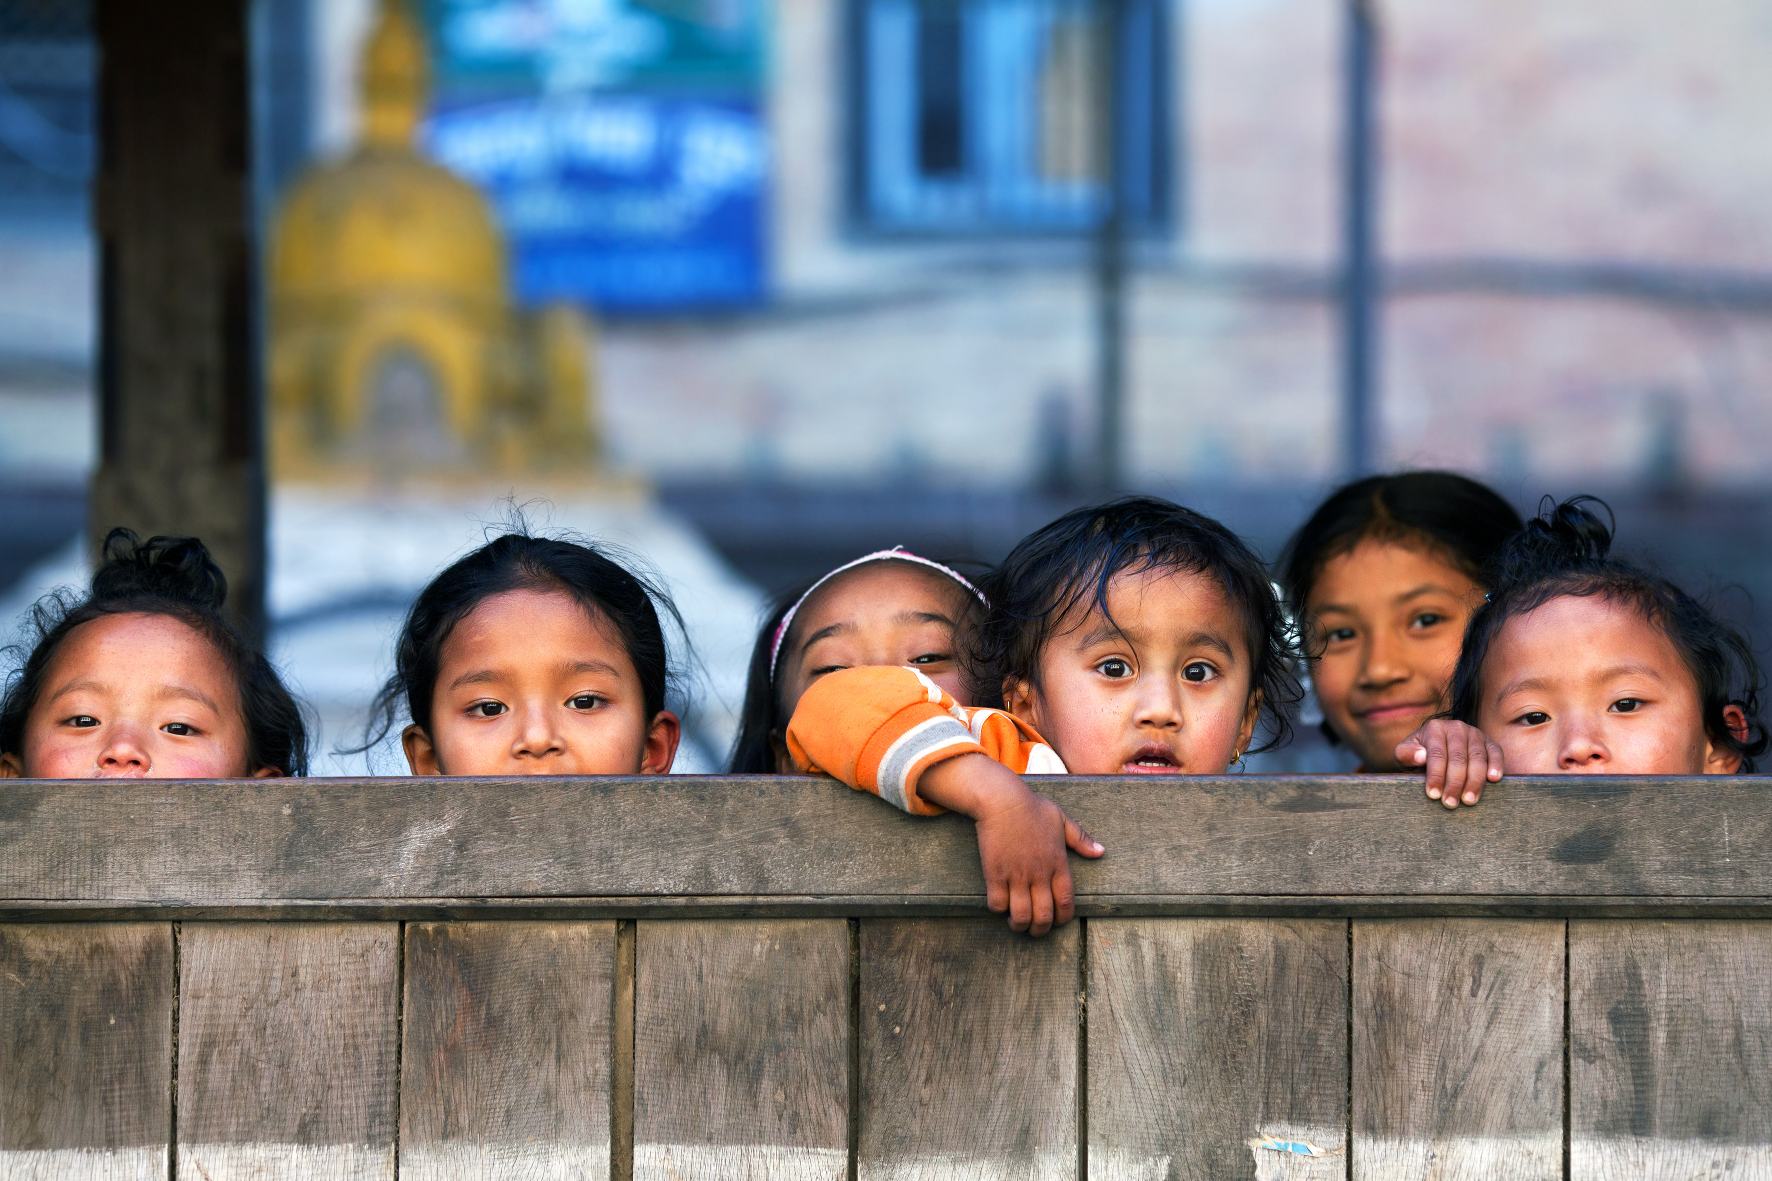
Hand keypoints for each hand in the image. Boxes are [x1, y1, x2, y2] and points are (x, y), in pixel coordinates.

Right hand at [920, 753, 1103, 935]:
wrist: (1001, 800)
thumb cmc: (1032, 807)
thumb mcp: (1061, 820)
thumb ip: (1081, 838)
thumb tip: (1101, 852)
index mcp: (1058, 863)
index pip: (1066, 901)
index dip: (1063, 918)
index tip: (1058, 921)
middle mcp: (1039, 873)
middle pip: (1043, 915)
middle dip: (1040, 930)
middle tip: (1035, 930)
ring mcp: (1016, 875)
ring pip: (1021, 914)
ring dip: (1019, 925)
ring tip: (1017, 923)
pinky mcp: (995, 873)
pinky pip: (997, 903)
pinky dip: (999, 910)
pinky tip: (1000, 905)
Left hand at [1396, 719, 1502, 808]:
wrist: (1436, 746)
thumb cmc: (1418, 754)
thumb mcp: (1404, 753)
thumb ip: (1406, 754)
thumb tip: (1421, 756)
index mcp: (1434, 728)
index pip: (1436, 754)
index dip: (1436, 776)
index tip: (1434, 795)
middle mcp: (1456, 727)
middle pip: (1458, 758)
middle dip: (1454, 783)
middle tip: (1450, 803)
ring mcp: (1475, 733)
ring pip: (1477, 758)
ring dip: (1474, 781)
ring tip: (1469, 800)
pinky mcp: (1489, 742)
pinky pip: (1495, 752)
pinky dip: (1496, 765)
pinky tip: (1494, 779)